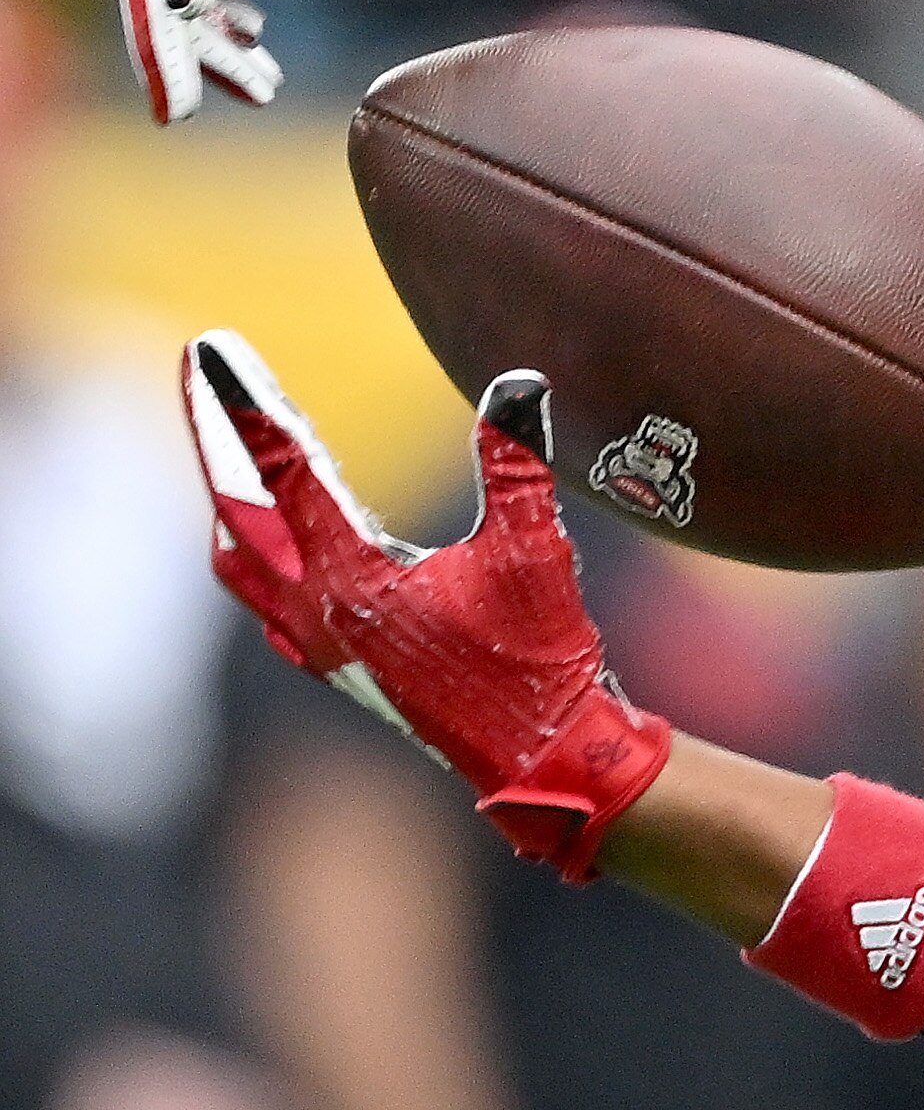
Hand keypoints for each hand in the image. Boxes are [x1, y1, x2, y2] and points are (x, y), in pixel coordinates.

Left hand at [182, 333, 670, 880]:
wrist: (539, 758)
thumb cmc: (537, 658)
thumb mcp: (533, 552)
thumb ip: (517, 465)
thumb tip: (518, 383)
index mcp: (349, 578)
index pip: (280, 469)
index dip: (245, 403)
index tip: (211, 351)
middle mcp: (314, 611)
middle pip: (236, 508)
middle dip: (215, 436)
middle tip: (197, 377)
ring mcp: (316, 644)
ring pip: (239, 560)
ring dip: (229, 499)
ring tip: (225, 451)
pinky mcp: (335, 665)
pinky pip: (263, 600)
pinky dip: (253, 555)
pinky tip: (266, 547)